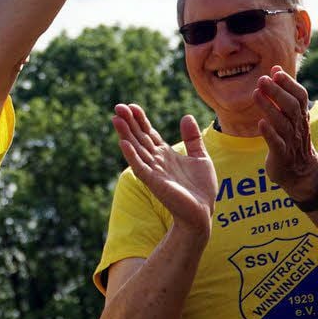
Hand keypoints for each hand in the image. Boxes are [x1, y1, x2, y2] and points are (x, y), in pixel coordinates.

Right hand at [113, 103, 216, 236]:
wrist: (202, 212)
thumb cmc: (201, 188)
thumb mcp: (201, 157)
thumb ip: (192, 138)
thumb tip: (186, 116)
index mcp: (165, 154)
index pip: (148, 133)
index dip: (140, 120)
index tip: (132, 106)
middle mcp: (156, 160)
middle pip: (139, 137)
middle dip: (129, 122)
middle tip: (118, 106)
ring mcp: (153, 170)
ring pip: (136, 148)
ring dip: (125, 134)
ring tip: (116, 119)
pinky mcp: (153, 182)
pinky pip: (140, 166)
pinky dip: (131, 155)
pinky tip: (123, 143)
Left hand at [255, 65, 317, 203]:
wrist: (300, 172)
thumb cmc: (292, 138)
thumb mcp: (289, 114)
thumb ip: (283, 92)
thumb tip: (275, 68)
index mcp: (300, 116)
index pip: (299, 96)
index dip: (289, 84)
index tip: (276, 71)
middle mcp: (297, 126)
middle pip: (290, 107)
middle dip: (277, 92)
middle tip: (262, 79)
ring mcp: (290, 141)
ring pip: (282, 123)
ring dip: (269, 108)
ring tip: (256, 94)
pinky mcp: (281, 155)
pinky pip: (276, 143)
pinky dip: (269, 133)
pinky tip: (260, 123)